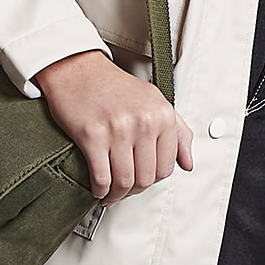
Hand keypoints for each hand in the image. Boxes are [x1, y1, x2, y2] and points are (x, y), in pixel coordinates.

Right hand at [33, 49, 193, 204]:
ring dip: (117, 195)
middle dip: (134, 191)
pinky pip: (102, 177)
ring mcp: (118, 129)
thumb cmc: (112, 85)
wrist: (77, 69)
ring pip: (124, 182)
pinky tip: (98, 189)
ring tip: (111, 193)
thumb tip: (187, 163)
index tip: (143, 179)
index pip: (166, 167)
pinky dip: (100, 190)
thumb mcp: (153, 99)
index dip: (153, 180)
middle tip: (125, 189)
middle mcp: (143, 121)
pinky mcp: (92, 136)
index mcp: (161, 114)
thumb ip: (178, 131)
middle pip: (146, 178)